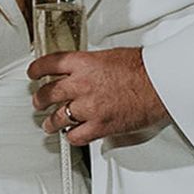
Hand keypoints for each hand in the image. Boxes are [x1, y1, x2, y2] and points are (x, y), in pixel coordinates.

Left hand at [28, 46, 170, 144]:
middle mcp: (82, 84)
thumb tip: (84, 70)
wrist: (159, 84)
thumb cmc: (142, 68)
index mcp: (84, 63)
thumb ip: (92, 65)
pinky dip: (72, 136)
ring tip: (49, 124)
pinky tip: (72, 134)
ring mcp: (89, 107)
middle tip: (38, 102)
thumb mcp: (110, 56)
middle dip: (40, 99)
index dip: (37, 69)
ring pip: (58, 117)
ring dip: (51, 122)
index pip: (50, 64)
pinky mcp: (100, 126)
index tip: (33, 73)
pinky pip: (76, 136)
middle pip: (49, 93)